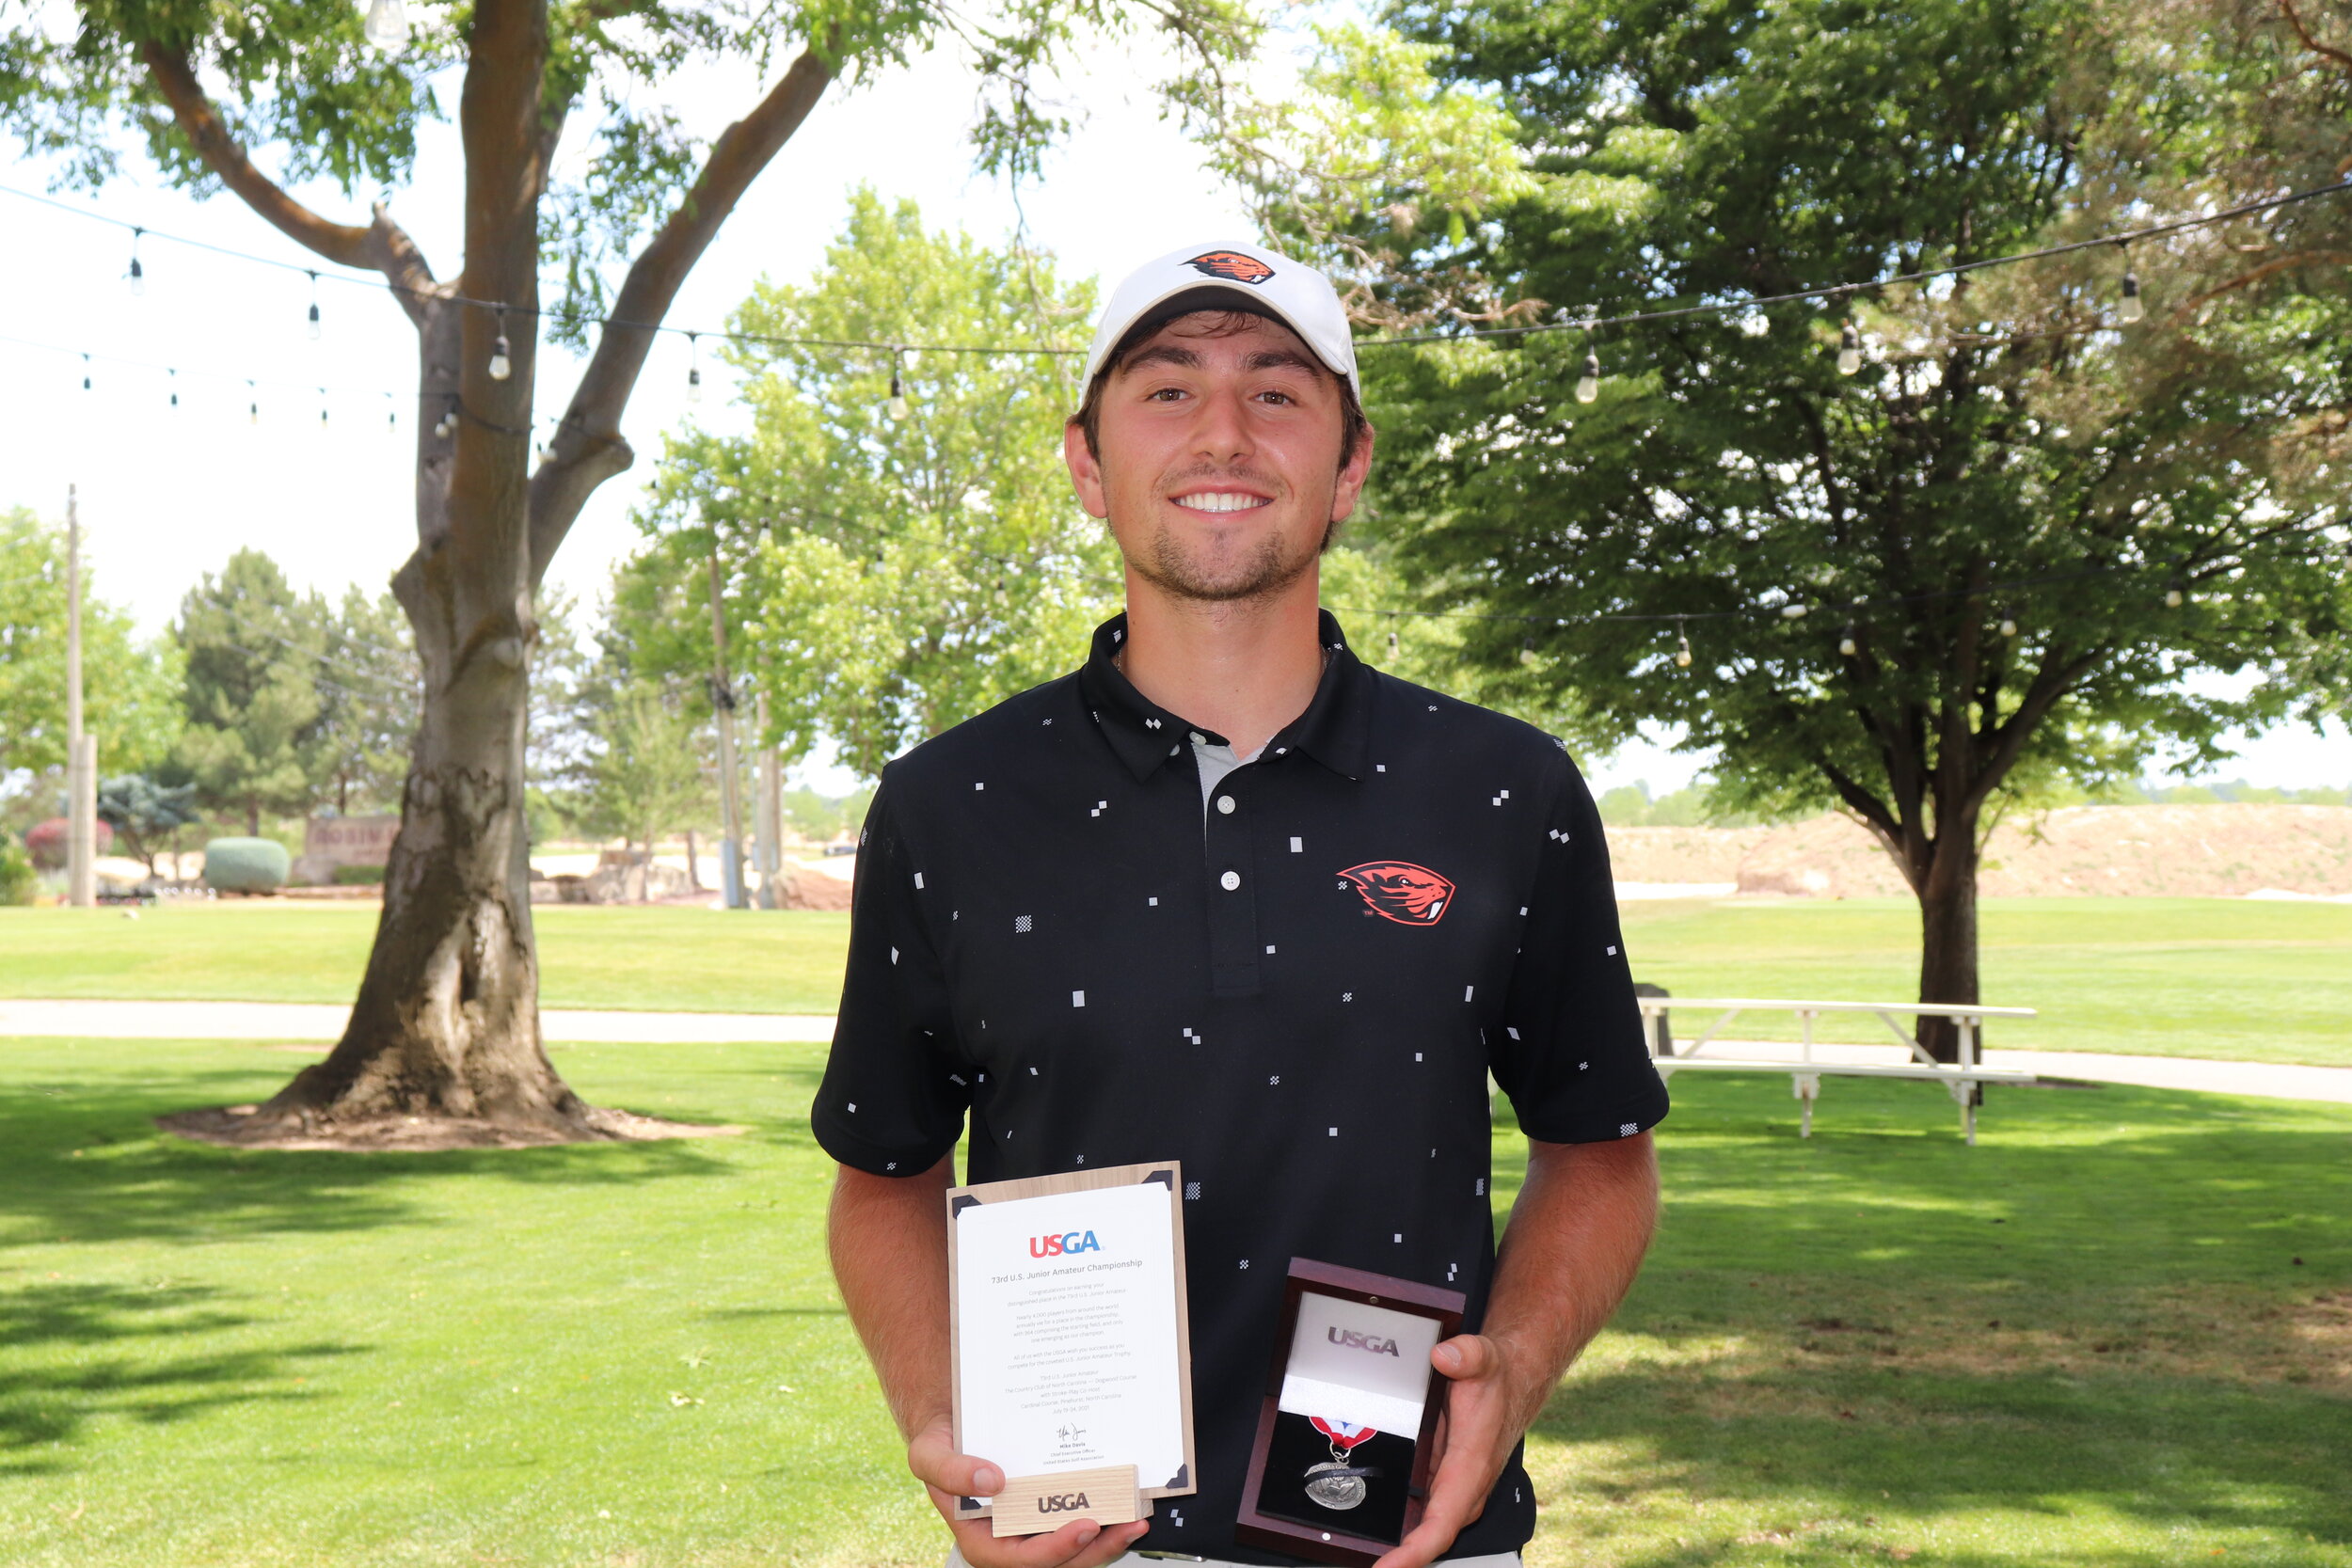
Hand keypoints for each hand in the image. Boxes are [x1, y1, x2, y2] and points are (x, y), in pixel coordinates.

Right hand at [908, 1417, 1152, 1567]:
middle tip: (1128, 1525)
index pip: (1020, 1559)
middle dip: (1096, 1549)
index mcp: (981, 1537)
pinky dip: (1106, 1517)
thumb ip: (948, 1470)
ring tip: (1137, 1518)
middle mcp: (1011, 1537)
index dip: (1056, 1549)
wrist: (955, 1420)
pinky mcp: (1052, 1508)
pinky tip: (1127, 1501)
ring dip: (1108, 1539)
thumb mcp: (929, 1452)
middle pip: (1058, 1560)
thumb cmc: (941, 1441)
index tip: (1085, 1527)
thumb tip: (990, 1483)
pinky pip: (1080, 1520)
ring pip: (1076, 1548)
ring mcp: (1034, 1525)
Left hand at [1369, 1334, 1527, 1567]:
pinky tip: (1374, 1537)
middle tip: (1363, 1567)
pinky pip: (1420, 1519)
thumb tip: (1445, 1355)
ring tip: (1360, 1556)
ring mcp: (1452, 1490)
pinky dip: (1400, 1533)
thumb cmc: (1497, 1379)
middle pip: (1428, 1540)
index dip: (1413, 1552)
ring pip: (1423, 1533)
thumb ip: (1466, 1356)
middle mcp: (1462, 1490)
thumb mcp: (1482, 1359)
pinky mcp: (1442, 1485)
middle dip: (1397, 1562)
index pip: (1441, 1525)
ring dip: (1397, 1552)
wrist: (1511, 1383)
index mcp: (1469, 1470)